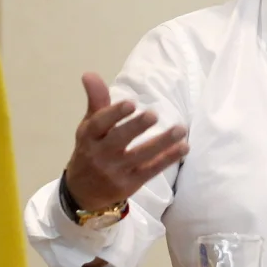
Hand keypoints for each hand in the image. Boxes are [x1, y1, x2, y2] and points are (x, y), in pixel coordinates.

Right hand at [64, 72, 188, 210]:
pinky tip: (183, 147)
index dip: (114, 114)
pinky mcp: (131, 184)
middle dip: (136, 127)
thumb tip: (89, 73)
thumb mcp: (89, 126)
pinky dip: (167, 159)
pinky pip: (151, 170)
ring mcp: (116, 171)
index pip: (100, 124)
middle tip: (153, 114)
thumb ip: (96, 100)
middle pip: (119, 140)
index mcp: (90, 136)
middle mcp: (101, 154)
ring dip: (162, 143)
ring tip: (180, 129)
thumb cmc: (90, 150)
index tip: (131, 102)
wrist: (83, 192)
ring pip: (141, 156)